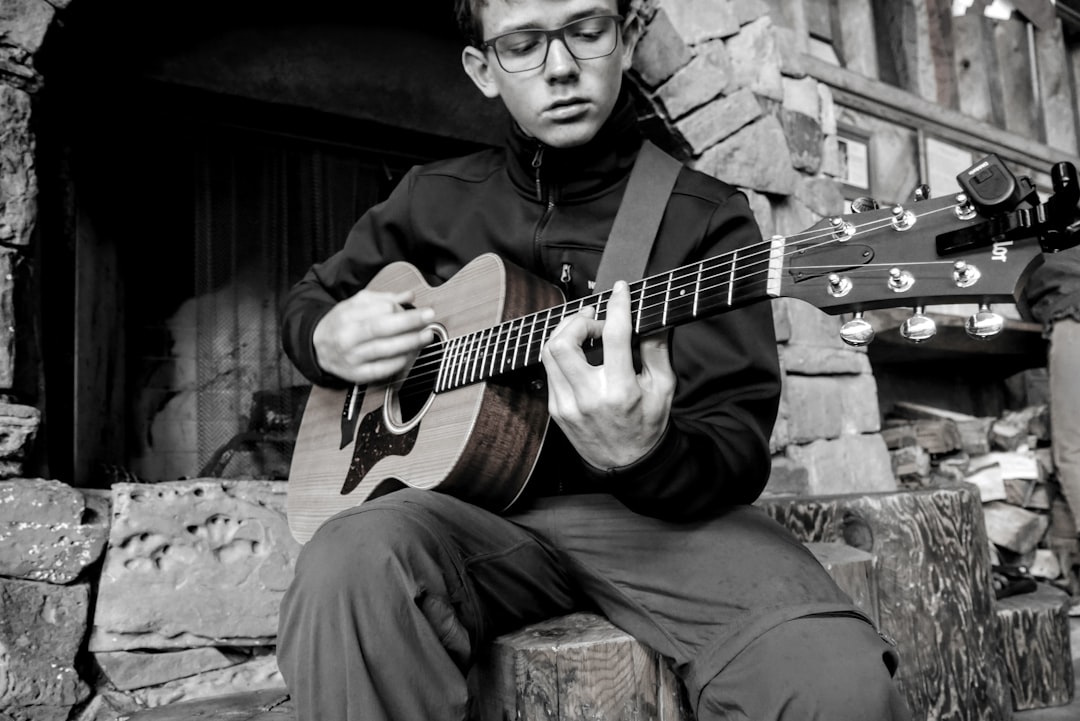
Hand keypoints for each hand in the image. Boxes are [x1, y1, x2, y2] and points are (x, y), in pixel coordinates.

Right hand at [312, 289, 434, 384]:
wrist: (317, 347)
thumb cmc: (341, 323)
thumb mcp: (356, 304)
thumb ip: (383, 298)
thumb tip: (409, 296)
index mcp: (348, 315)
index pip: (379, 309)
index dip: (401, 309)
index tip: (419, 309)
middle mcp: (348, 336)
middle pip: (382, 328)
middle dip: (410, 322)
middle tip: (429, 317)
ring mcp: (352, 357)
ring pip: (384, 350)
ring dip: (409, 343)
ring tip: (425, 336)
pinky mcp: (356, 375)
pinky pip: (381, 370)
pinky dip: (398, 362)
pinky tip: (410, 355)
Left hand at [541, 281, 675, 469]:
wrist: (626, 464)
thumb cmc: (648, 425)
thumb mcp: (663, 388)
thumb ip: (657, 350)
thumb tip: (653, 317)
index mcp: (620, 391)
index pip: (613, 337)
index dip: (617, 306)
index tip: (621, 290)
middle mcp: (589, 398)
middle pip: (564, 342)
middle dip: (578, 320)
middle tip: (595, 318)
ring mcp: (567, 405)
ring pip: (549, 353)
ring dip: (565, 332)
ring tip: (585, 330)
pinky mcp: (556, 409)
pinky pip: (550, 370)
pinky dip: (562, 353)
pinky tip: (579, 352)